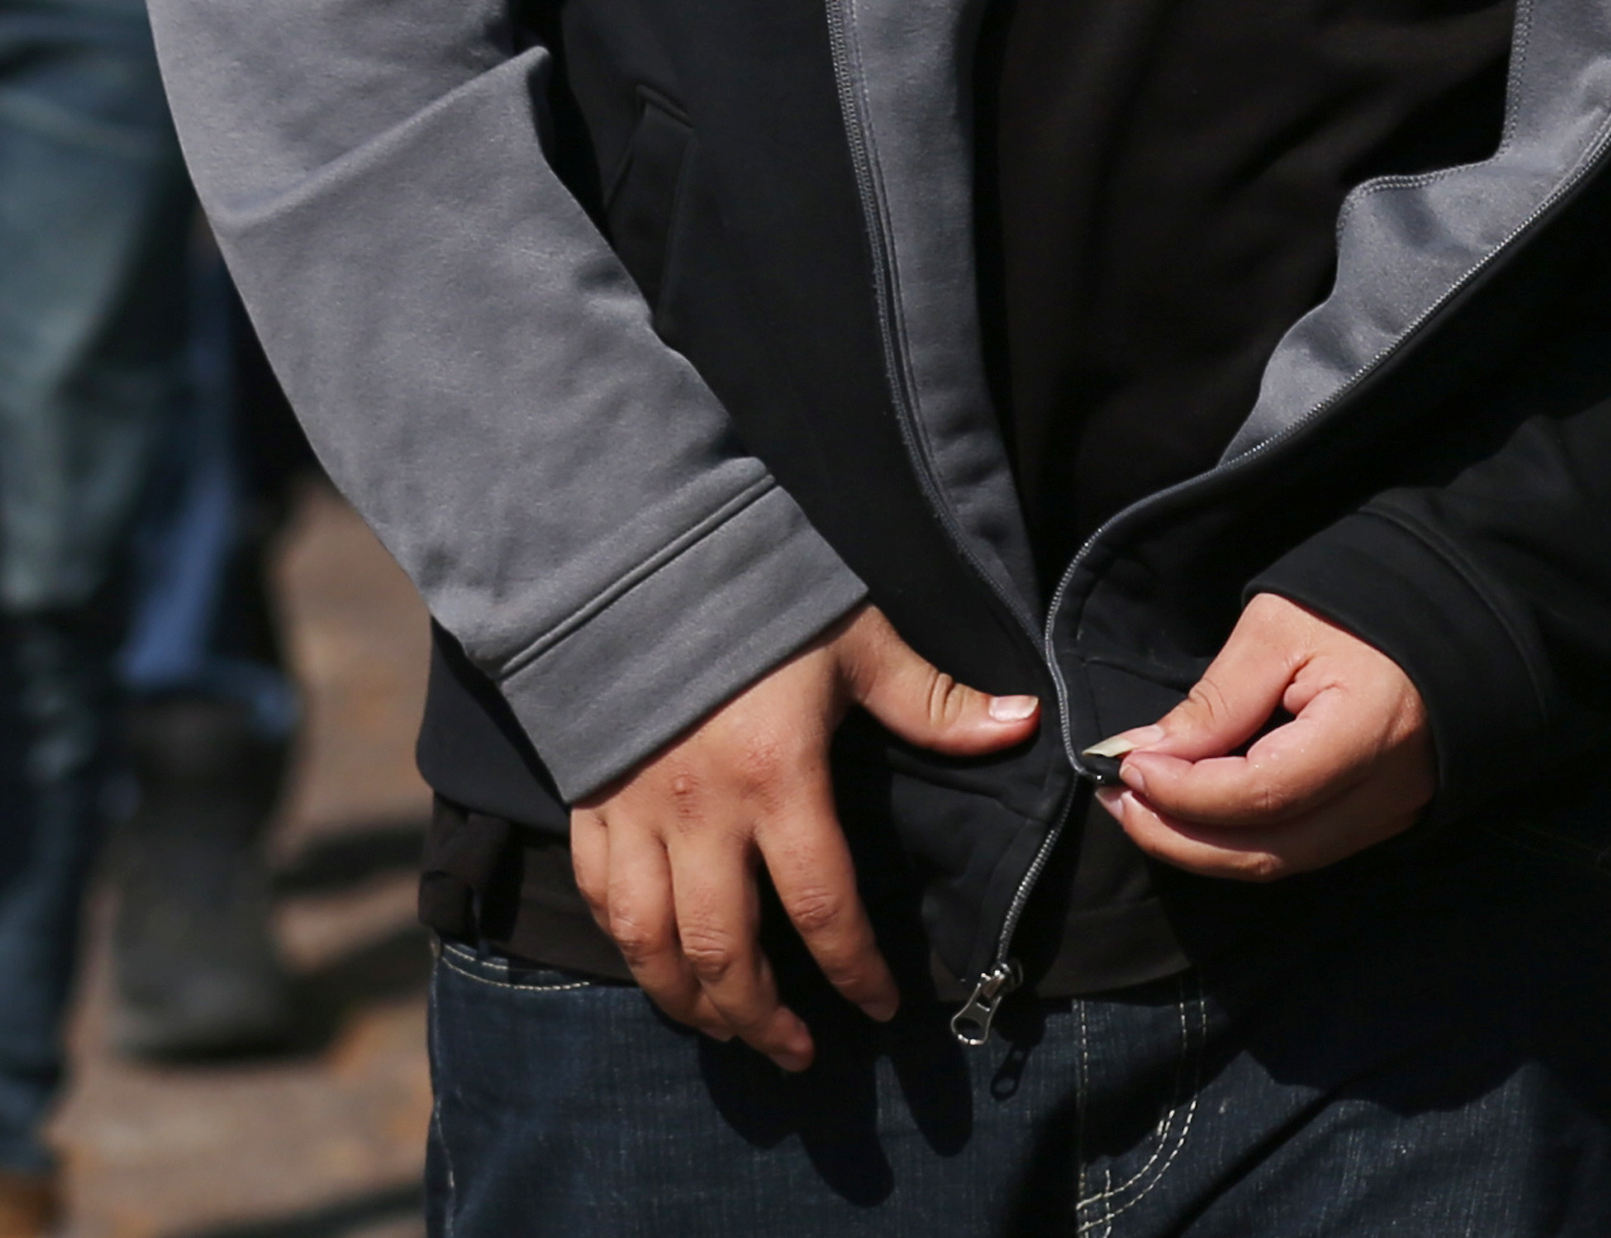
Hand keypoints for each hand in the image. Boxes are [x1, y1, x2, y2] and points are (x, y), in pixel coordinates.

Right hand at [567, 607, 1037, 1063]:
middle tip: (798, 1054)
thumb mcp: (854, 639)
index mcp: (776, 779)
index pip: (822, 908)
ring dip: (691, 1003)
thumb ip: (931, 699)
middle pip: (726, 952)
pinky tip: (658, 968)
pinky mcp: (588, 805)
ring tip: (727, 1033)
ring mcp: (634, 814)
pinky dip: (628, 949)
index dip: (857, 972)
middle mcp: (699, 813)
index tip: (883, 1005)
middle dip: (762, 1020)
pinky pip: (600, 900)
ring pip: (652, 945)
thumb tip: (1022, 723)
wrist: (635, 556)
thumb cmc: (758, 599)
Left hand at [1097, 595, 1435, 883]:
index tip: (1126, 767)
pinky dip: (1241, 842)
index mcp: (1367, 730)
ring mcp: (1391, 815)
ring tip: (1144, 809)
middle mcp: (1387, 792)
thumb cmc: (1358, 606)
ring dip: (1203, 848)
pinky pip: (1302, 852)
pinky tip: (1197, 813)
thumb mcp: (1277, 629)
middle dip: (1179, 839)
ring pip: (1282, 864)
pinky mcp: (1383, 821)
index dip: (1186, 793)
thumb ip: (1215, 701)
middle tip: (1118, 802)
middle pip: (1269, 853)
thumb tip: (1142, 756)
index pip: (1263, 794)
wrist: (1443, 615)